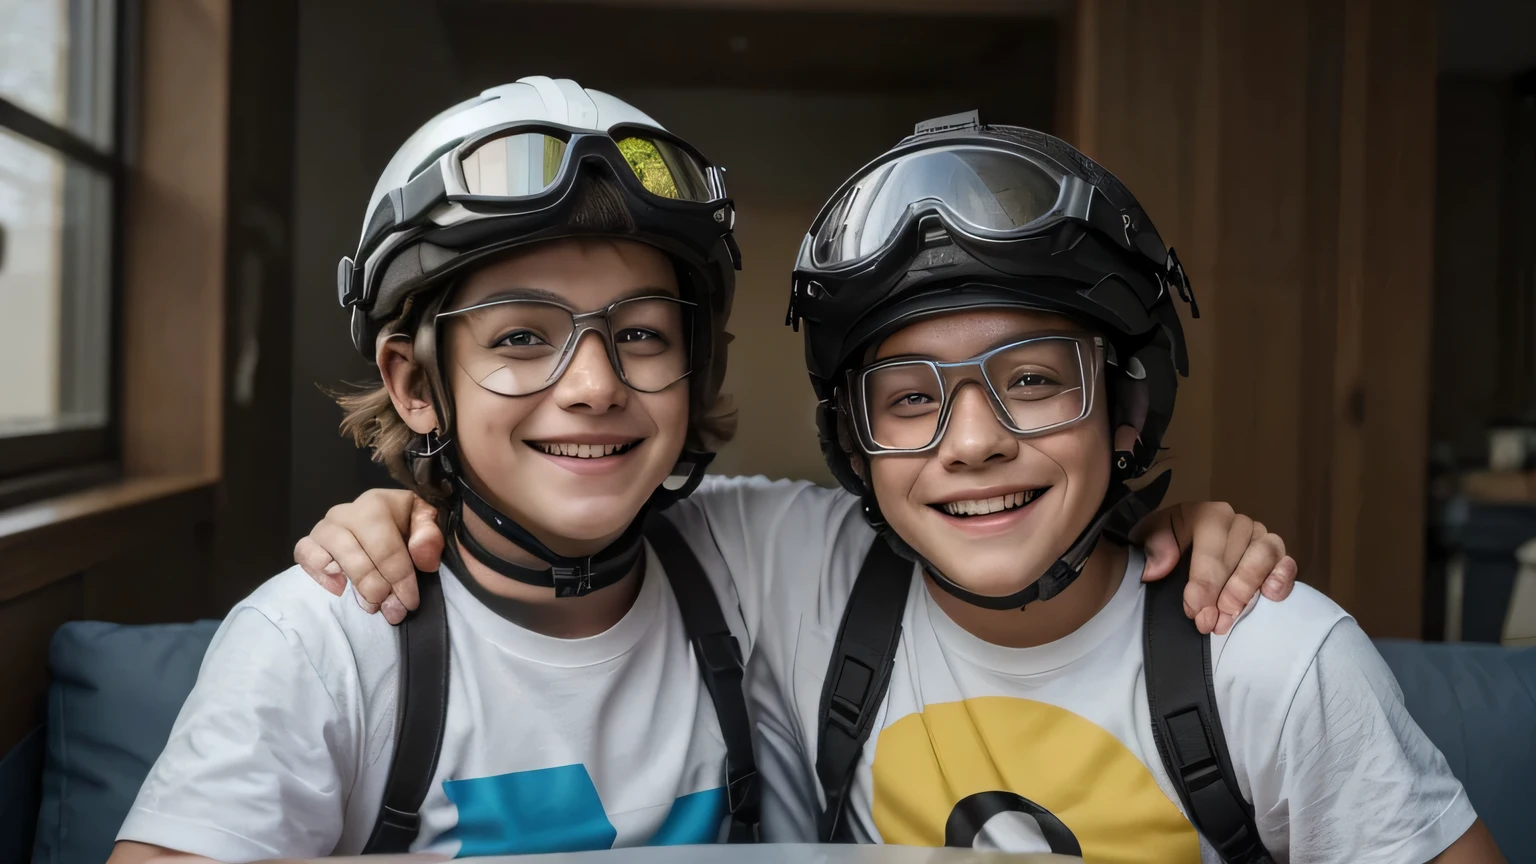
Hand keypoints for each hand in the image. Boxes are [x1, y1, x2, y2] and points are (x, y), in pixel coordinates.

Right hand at [293, 488, 440, 624]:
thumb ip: (430, 538)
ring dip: (354, 584)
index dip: (400, 577)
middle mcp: (346, 512)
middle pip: (358, 554)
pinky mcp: (309, 542)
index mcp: (377, 503)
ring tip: (371, 604)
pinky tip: (339, 588)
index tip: (410, 602)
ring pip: (330, 557)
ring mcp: (324, 527)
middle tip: (392, 609)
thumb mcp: (425, 527)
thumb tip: (423, 559)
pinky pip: (304, 554)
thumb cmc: (406, 528)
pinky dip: (318, 573)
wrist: (383, 526)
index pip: (387, 545)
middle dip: (378, 587)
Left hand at [1131, 502, 1297, 635]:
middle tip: (1208, 622)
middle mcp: (1237, 522)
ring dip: (1247, 590)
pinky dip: (1281, 579)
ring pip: (1264, 555)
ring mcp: (1260, 538)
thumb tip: (1157, 568)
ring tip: (1229, 616)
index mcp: (1206, 514)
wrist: (1175, 554)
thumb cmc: (1163, 546)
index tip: (1194, 607)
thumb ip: (1152, 549)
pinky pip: (1286, 564)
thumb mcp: (1149, 543)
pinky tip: (1269, 596)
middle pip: (1237, 553)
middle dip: (1221, 593)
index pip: (1211, 538)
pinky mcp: (1276, 559)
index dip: (1204, 577)